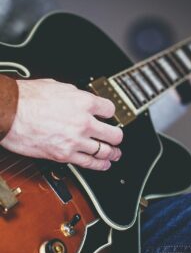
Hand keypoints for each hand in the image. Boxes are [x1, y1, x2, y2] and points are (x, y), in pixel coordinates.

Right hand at [0, 79, 122, 170]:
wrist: (8, 113)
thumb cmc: (27, 99)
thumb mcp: (58, 87)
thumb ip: (77, 96)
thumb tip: (84, 100)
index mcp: (84, 102)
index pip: (110, 110)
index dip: (111, 113)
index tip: (110, 117)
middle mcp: (84, 122)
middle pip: (114, 134)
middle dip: (117, 136)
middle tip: (117, 137)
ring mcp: (76, 141)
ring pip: (105, 151)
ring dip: (113, 153)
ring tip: (115, 154)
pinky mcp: (65, 155)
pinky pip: (90, 163)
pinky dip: (101, 165)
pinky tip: (105, 164)